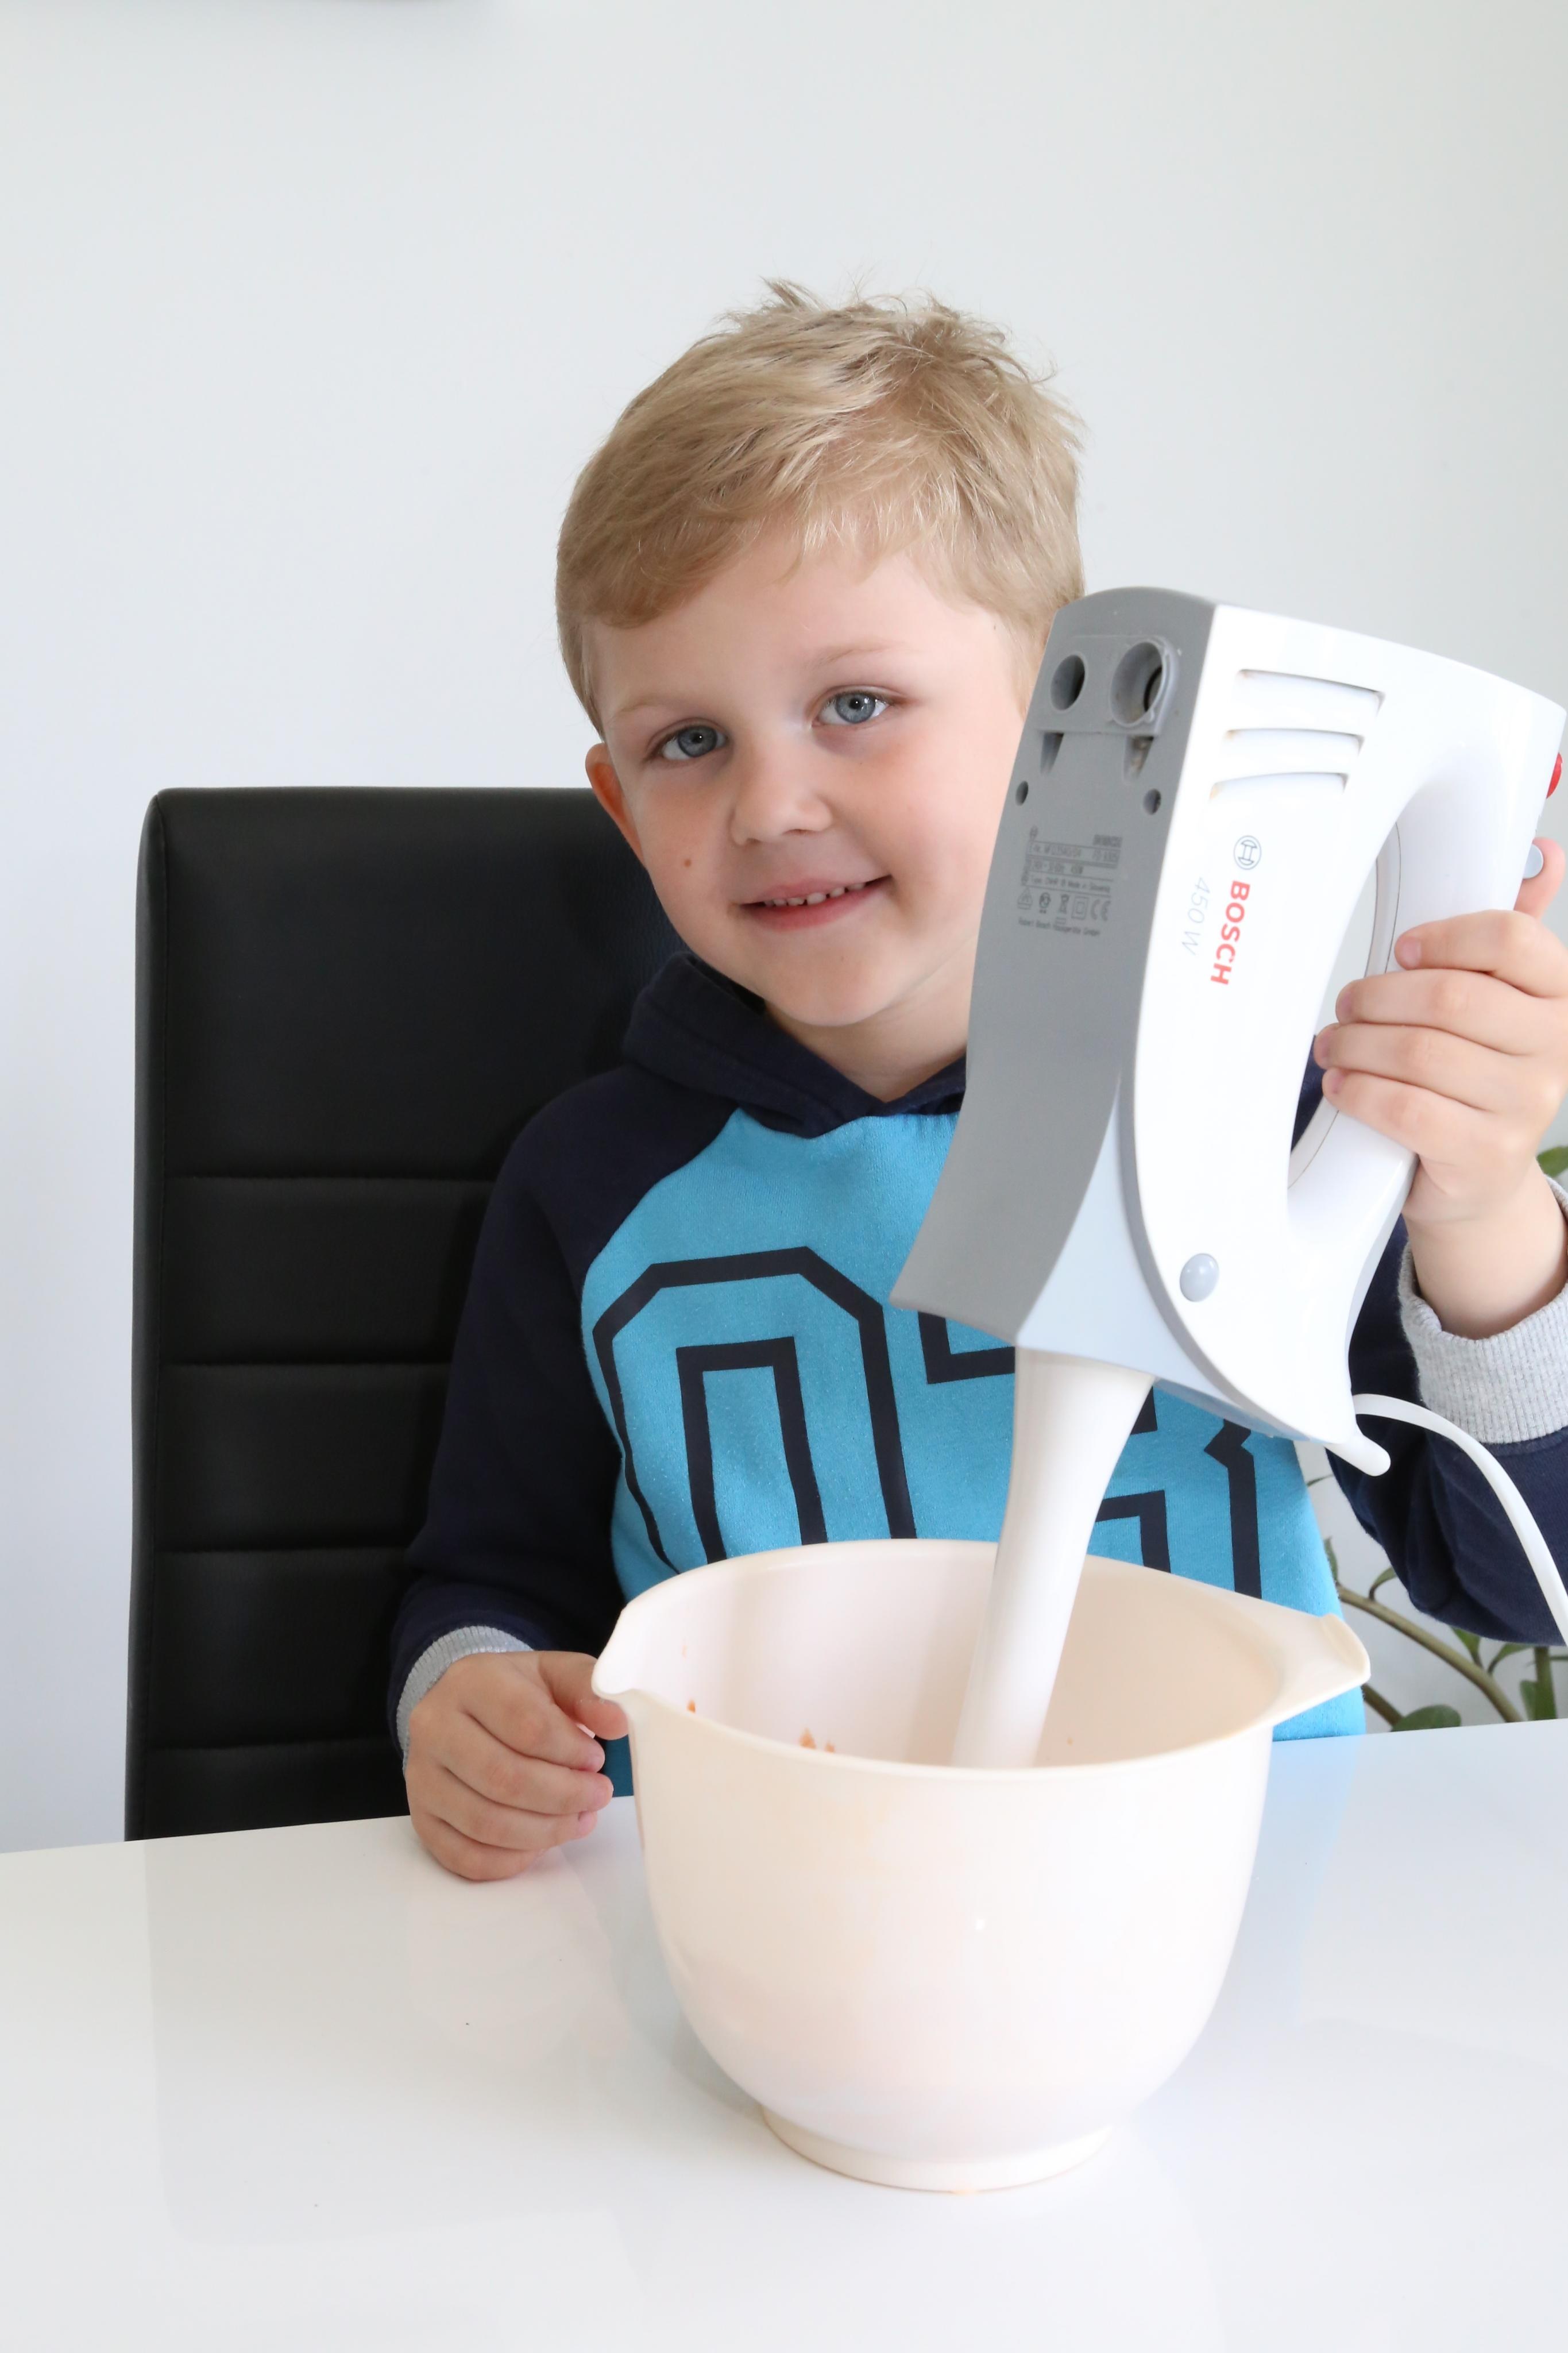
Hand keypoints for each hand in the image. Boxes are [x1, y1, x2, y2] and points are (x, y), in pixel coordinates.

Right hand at [406, 1650, 627, 1881]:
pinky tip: (541, 1842)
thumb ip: (589, 1690)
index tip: (597, 1759)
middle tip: (597, 1795)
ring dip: (544, 1831)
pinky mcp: (421, 1819)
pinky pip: (464, 1857)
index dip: (569, 1750)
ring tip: (579, 1819)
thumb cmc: (517, 1693)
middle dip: (563, 1795)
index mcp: (470, 1682)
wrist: (466, 1709)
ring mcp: (421, 1777)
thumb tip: (617, 1722)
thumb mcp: (555, 1674)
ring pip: (485, 1823)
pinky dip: (511, 1860)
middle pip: (503, 1778)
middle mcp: (434, 1727)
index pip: (525, 1723)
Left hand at [1313, 836, 1567, 1336]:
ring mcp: (1524, 1106)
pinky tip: (1343, 1086)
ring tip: (1333, 1045)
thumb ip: (1507, 935)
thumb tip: (1543, 856)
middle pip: (1450, 998)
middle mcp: (1552, 1049)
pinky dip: (1360, 1093)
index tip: (1402, 948)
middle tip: (1346, 1004)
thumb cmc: (1475, 1079)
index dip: (1446, 936)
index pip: (1513, 940)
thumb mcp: (1499, 1004)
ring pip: (1420, 1054)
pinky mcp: (1484, 1155)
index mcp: (1558, 996)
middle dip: (1378, 997)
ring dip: (1356, 1045)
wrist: (1478, 1180)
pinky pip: (1407, 1109)